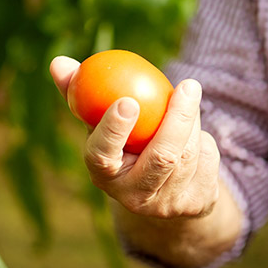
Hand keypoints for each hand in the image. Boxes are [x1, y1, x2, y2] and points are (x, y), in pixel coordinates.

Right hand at [49, 56, 220, 218]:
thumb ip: (82, 94)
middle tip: (187, 85)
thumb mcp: (103, 123)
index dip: (113, 130)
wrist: (163, 190)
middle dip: (178, 119)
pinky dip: (204, 138)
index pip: (102, 155)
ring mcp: (170, 205)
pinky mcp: (198, 203)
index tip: (127, 101)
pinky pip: (209, 159)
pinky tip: (196, 132)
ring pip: (190, 154)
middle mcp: (136, 197)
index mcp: (103, 175)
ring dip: (193, 120)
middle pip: (162, 157)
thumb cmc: (125, 144)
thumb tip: (58, 62)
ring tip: (188, 96)